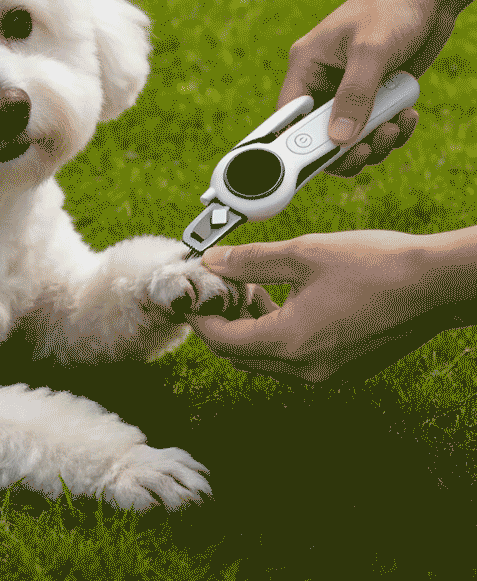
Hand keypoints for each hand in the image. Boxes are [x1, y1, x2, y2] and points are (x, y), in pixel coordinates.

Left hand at [186, 231, 447, 383]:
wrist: (434, 285)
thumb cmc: (373, 265)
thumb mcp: (302, 253)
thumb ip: (249, 261)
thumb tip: (212, 262)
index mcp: (290, 343)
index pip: (222, 342)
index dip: (200, 318)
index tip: (193, 296)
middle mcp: (306, 369)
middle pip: (240, 356)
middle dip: (223, 324)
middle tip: (222, 289)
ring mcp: (327, 374)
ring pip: (266, 360)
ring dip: (250, 330)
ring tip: (252, 290)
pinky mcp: (344, 369)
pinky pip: (294, 360)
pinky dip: (277, 336)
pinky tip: (284, 302)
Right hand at [280, 0, 456, 176]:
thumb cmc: (394, 6)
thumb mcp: (371, 51)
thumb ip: (355, 95)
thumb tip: (339, 139)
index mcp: (306, 67)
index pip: (288, 117)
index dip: (294, 145)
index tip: (311, 165)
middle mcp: (322, 82)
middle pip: (318, 136)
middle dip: (344, 149)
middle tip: (366, 150)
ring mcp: (348, 92)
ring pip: (349, 138)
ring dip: (374, 142)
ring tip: (396, 127)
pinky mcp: (373, 96)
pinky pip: (374, 129)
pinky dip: (391, 130)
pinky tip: (407, 116)